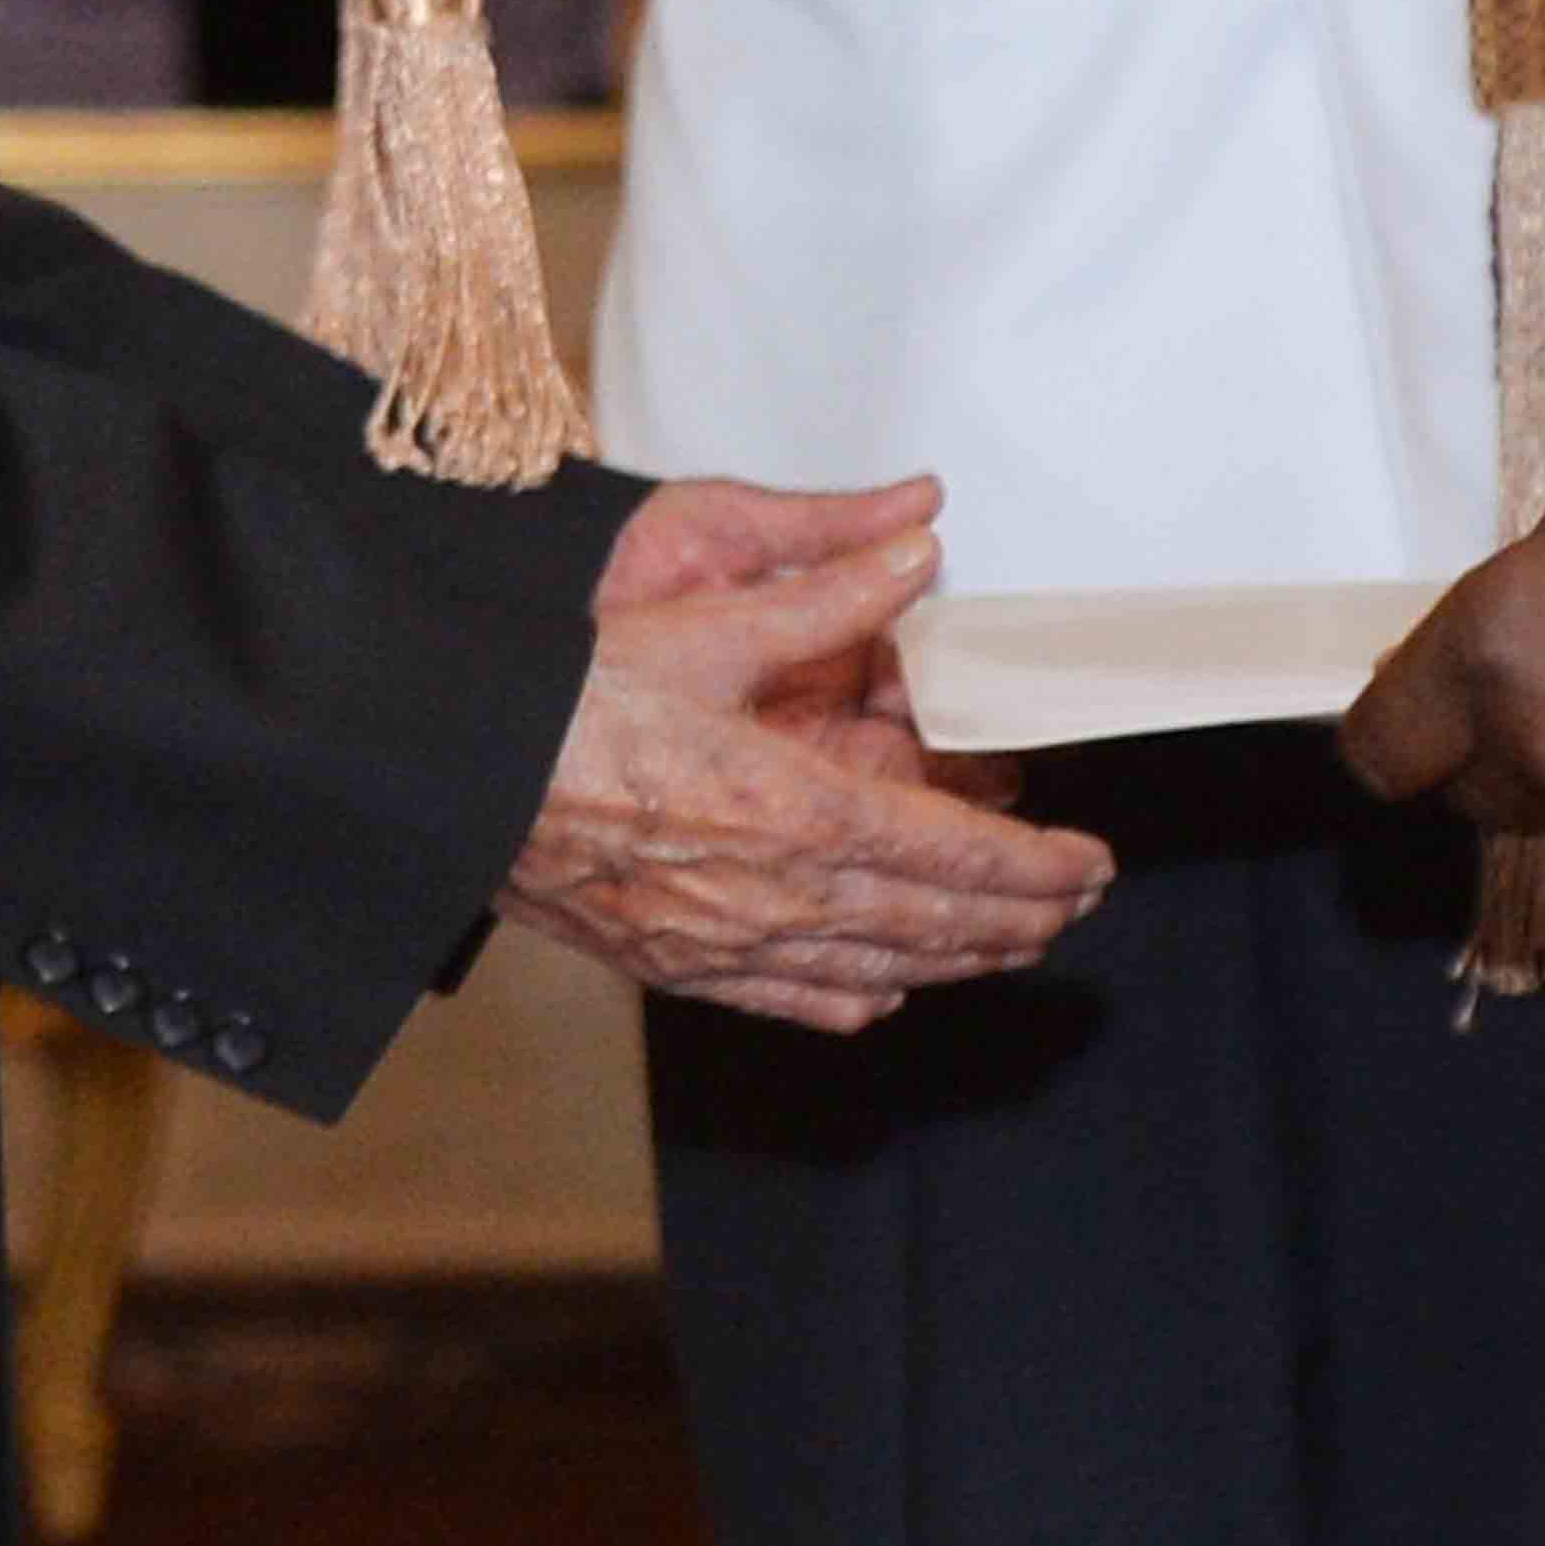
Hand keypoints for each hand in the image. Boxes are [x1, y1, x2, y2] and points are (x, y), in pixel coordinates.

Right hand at [499, 476, 1114, 1033]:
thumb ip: (828, 593)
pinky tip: (884, 989)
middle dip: (1019, 919)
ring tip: (1012, 943)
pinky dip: (857, 996)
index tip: (1090, 865)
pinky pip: (791, 1000)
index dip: (1035, 870)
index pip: (953, 858)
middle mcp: (772, 893)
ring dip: (957, 961)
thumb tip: (919, 545)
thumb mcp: (711, 625)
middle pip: (932, 927)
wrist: (454, 772)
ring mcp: (723, 943)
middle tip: (1074, 903)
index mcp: (794, 809)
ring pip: (877, 972)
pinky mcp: (676, 966)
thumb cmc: (572, 694)